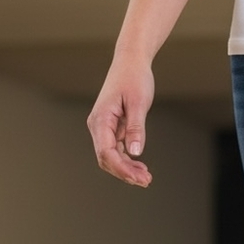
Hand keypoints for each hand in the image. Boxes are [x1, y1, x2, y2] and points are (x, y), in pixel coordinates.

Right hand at [87, 57, 155, 186]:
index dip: (122, 169)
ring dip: (127, 169)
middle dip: (125, 173)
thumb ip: (136, 128)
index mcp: (101, 119)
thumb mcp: (138, 103)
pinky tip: (140, 166)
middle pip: (106, 159)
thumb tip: (135, 152)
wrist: (131, 62)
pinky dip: (127, 160)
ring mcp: (103, 128)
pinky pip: (115, 150)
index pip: (106, 153)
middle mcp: (97, 125)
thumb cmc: (134, 78)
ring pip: (110, 157)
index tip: (139, 178)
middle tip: (146, 181)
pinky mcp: (111, 128)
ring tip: (146, 177)